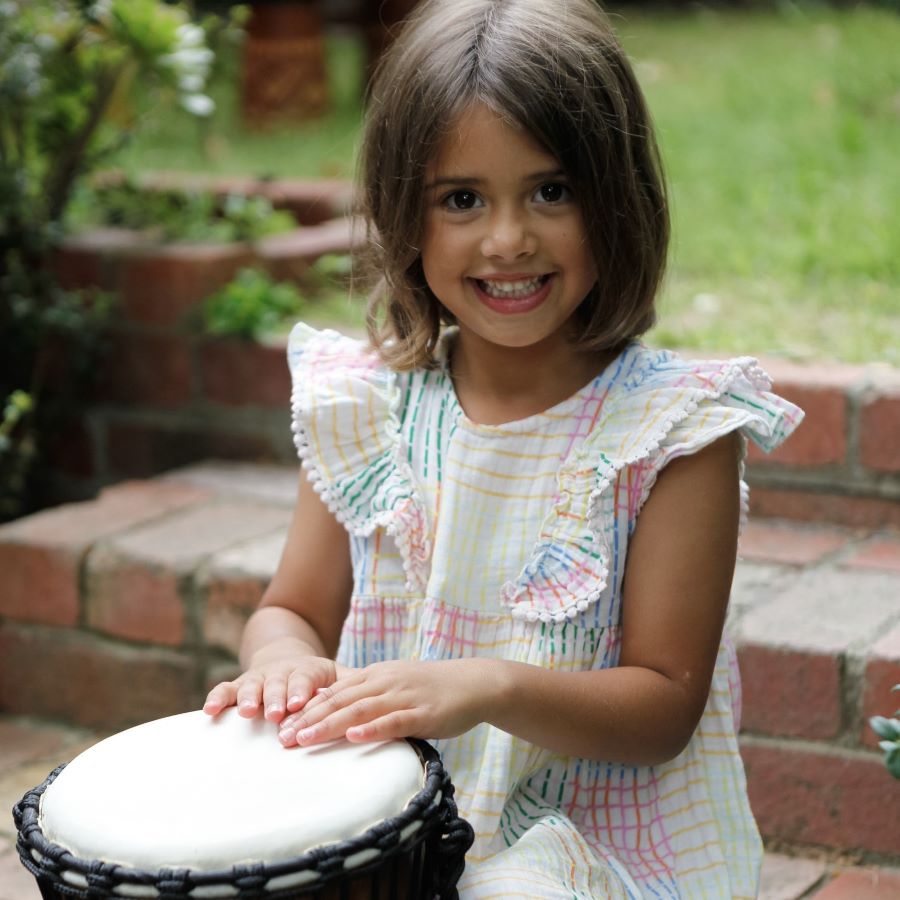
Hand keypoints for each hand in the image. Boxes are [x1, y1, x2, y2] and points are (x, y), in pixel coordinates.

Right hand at [202, 638, 349, 723]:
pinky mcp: (239, 686)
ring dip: (248, 698)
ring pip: (252, 686)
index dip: (301, 691)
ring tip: (245, 712)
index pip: (305, 679)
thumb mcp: (337, 678)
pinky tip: (209, 711)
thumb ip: (353, 687)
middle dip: (276, 698)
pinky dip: (217, 698)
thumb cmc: (318, 679)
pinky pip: (225, 689)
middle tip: (274, 713)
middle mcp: (282, 673)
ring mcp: (259, 679)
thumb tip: (383, 700)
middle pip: (278, 683)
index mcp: (308, 671)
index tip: (300, 703)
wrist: (287, 659)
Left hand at [277, 658, 493, 746]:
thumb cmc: (431, 689)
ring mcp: (403, 696)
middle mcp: (384, 682)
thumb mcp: (394, 685)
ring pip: (360, 710)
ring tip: (305, 739)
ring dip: (329, 724)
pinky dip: (372, 728)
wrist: (474, 683)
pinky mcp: (423, 713)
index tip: (281, 725)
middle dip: (308, 719)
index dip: (306, 709)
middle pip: (339, 700)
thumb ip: (365, 695)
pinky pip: (394, 721)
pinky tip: (355, 736)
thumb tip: (330, 706)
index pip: (333, 692)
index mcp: (375, 676)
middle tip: (281, 738)